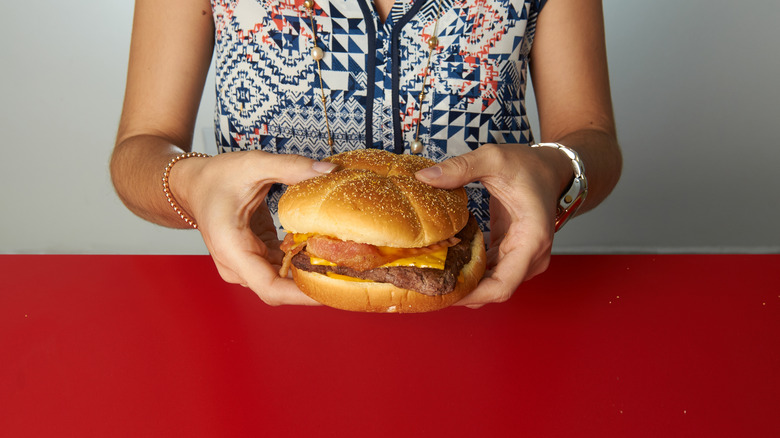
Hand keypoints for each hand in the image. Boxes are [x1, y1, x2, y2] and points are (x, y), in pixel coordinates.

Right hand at [171, 150, 336, 304]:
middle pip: (279, 289)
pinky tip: (325, 252)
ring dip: (310, 274)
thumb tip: (329, 170)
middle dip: (313, 285)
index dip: (302, 295)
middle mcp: (236, 265)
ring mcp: (245, 266)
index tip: (330, 290)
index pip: (269, 287)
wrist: (192, 184)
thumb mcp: (254, 165)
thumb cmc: (216, 177)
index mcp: (232, 248)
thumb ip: (292, 167)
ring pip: (282, 281)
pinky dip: (301, 262)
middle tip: (349, 273)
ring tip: (344, 264)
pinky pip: (281, 269)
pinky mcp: (254, 259)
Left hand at [415, 144, 569, 306]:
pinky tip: (444, 265)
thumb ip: (460, 168)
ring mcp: (523, 259)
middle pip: (493, 291)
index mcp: (531, 240)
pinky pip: (490, 274)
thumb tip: (425, 177)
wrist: (551, 169)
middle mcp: (531, 257)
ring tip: (429, 277)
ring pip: (490, 285)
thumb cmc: (530, 166)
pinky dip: (469, 273)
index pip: (502, 286)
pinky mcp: (512, 255)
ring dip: (463, 283)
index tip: (443, 293)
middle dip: (460, 292)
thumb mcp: (494, 159)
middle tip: (425, 284)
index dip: (471, 295)